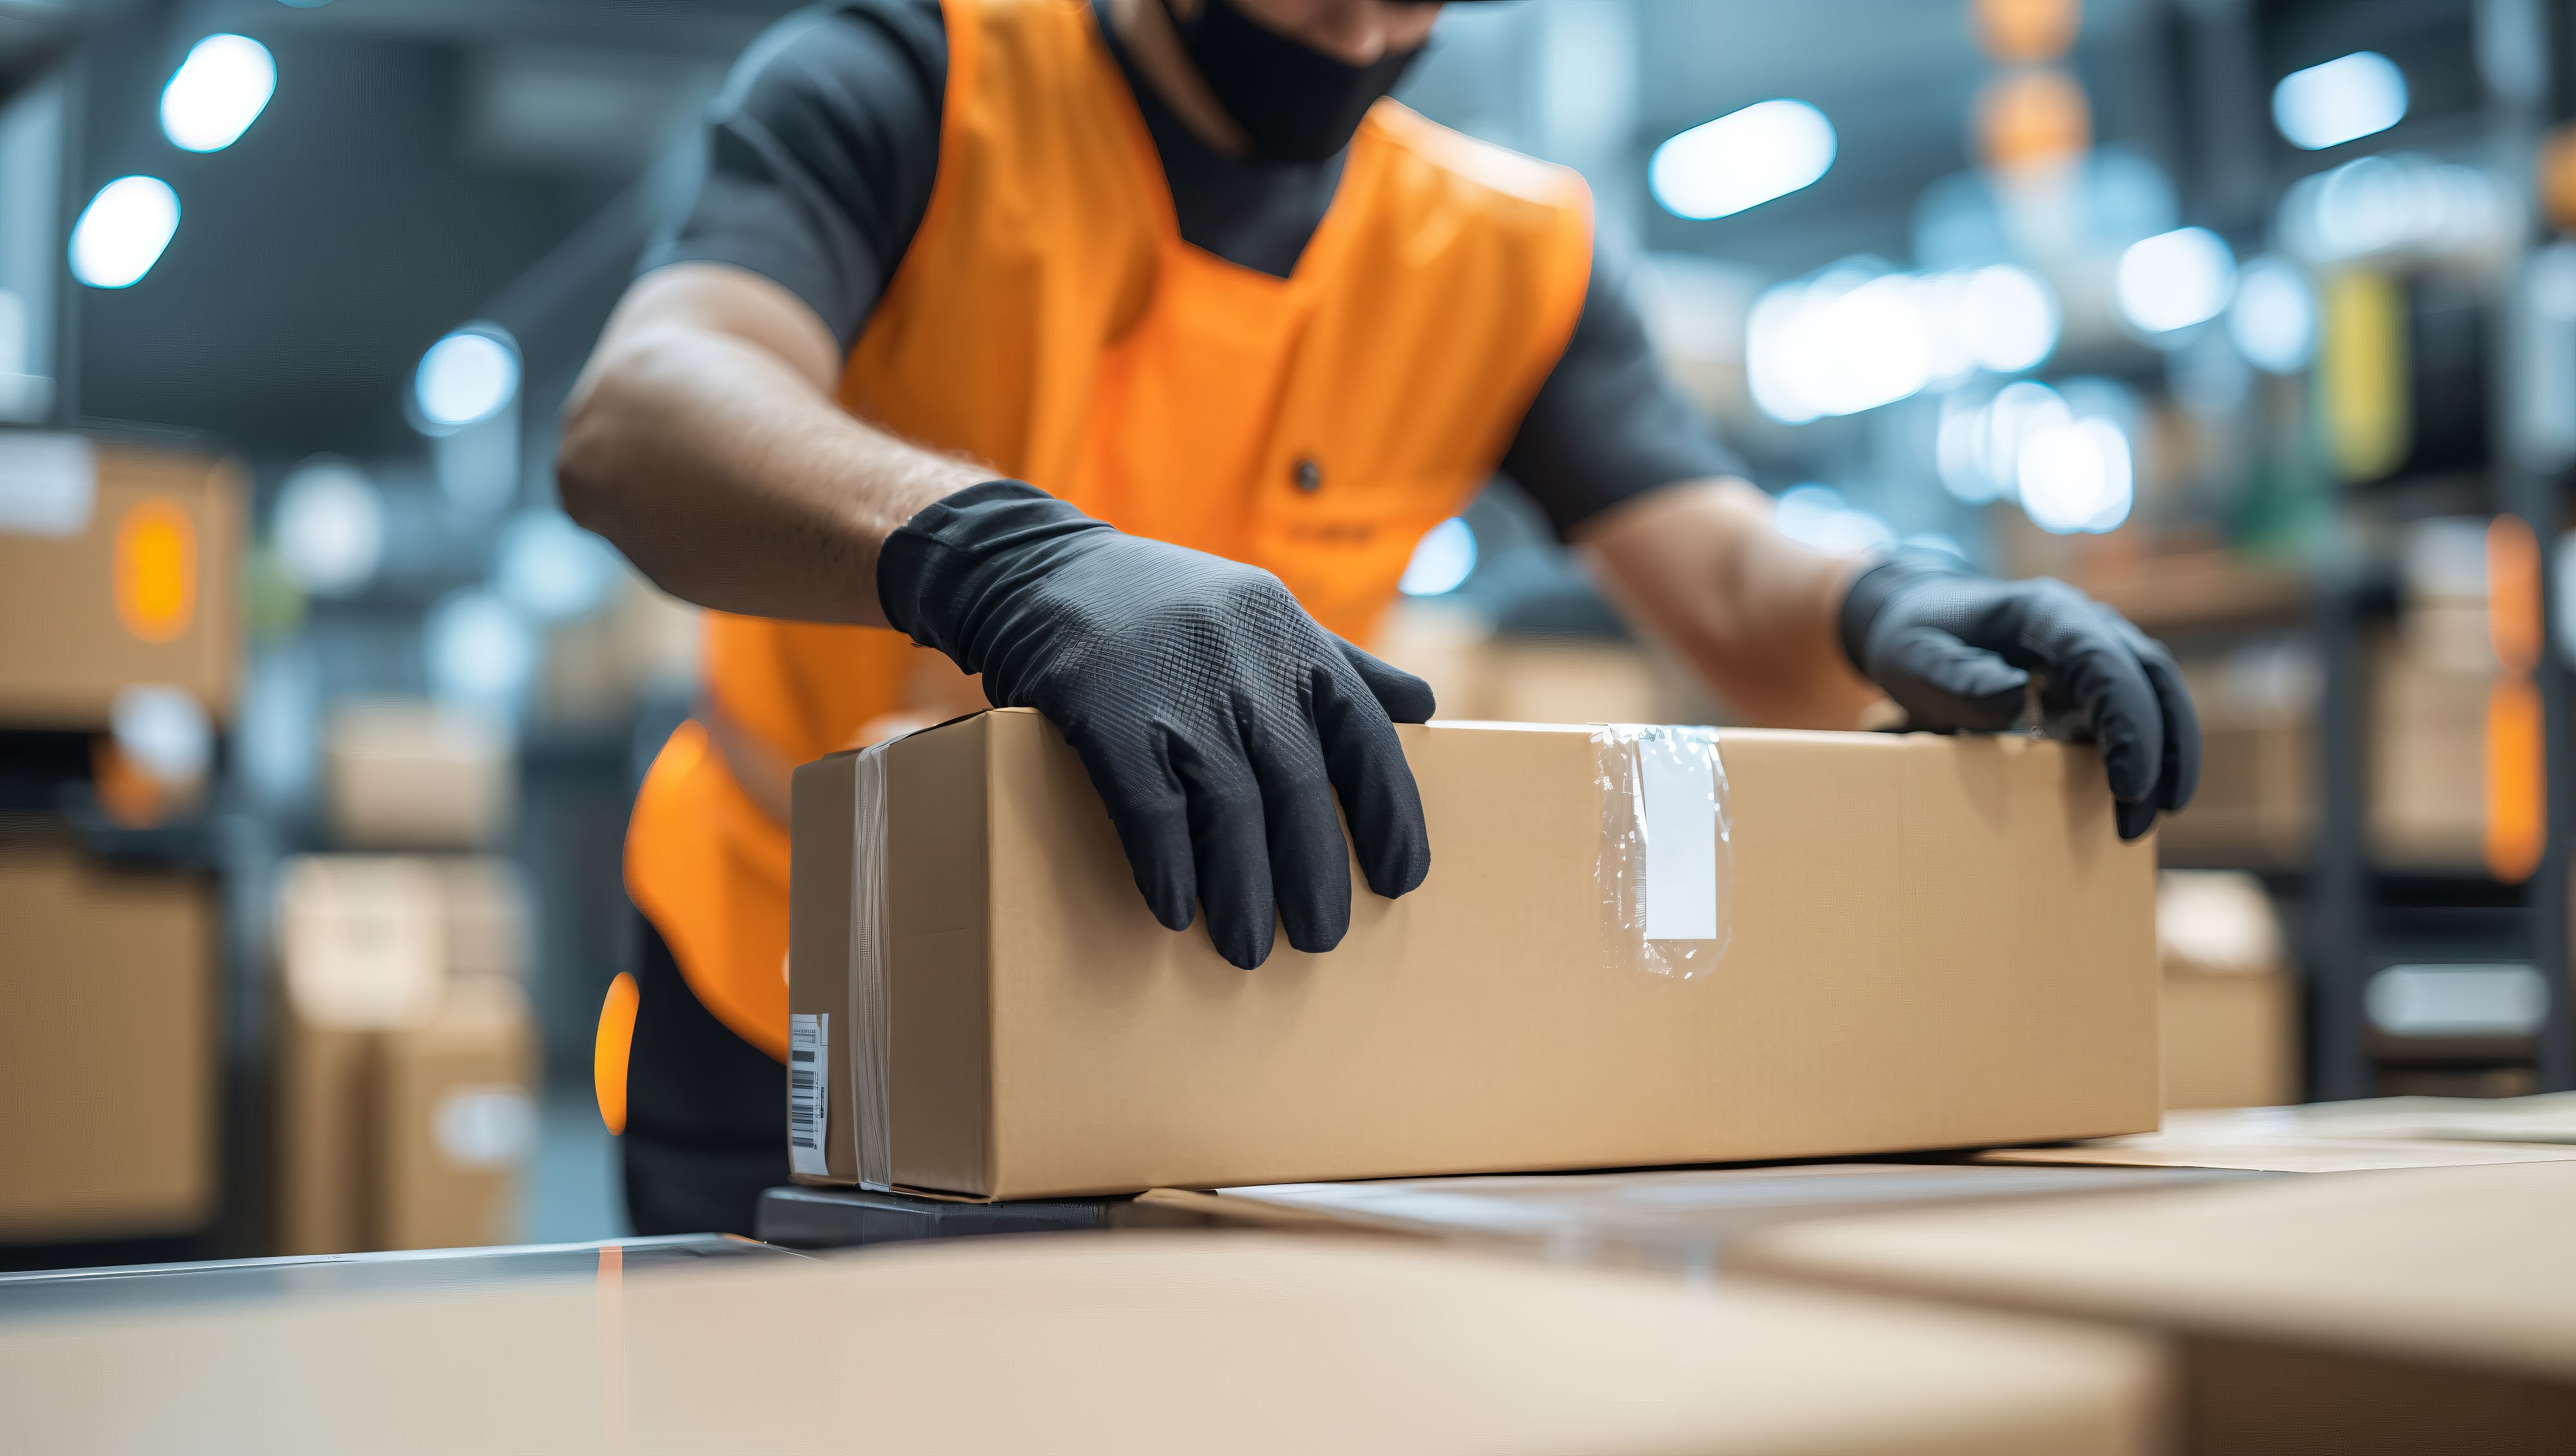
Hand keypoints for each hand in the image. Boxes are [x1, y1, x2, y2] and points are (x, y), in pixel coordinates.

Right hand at [877, 481, 1433, 967]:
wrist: (1036, 567)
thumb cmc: (1162, 605)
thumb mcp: (1260, 612)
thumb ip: (1340, 662)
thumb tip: (1422, 708)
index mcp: (1293, 637)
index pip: (1365, 737)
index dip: (1390, 815)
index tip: (1400, 881)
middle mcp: (1245, 660)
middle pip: (1298, 786)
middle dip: (1314, 874)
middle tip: (1319, 938)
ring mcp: (1175, 686)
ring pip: (1230, 809)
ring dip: (1242, 891)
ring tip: (1248, 949)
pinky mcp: (1107, 713)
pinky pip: (1150, 809)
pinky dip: (1167, 867)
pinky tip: (1174, 911)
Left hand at [1839, 555, 2199, 840]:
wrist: (1919, 620)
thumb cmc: (1917, 639)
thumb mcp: (1914, 657)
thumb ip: (1956, 676)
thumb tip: (2014, 696)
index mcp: (2045, 612)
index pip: (2104, 661)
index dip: (2127, 721)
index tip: (2128, 784)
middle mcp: (2086, 624)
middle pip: (2151, 678)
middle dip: (2160, 751)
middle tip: (2140, 821)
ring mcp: (2099, 650)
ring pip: (2160, 695)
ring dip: (2166, 758)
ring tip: (2145, 824)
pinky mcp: (2096, 681)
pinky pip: (2139, 713)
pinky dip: (2147, 756)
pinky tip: (2134, 804)